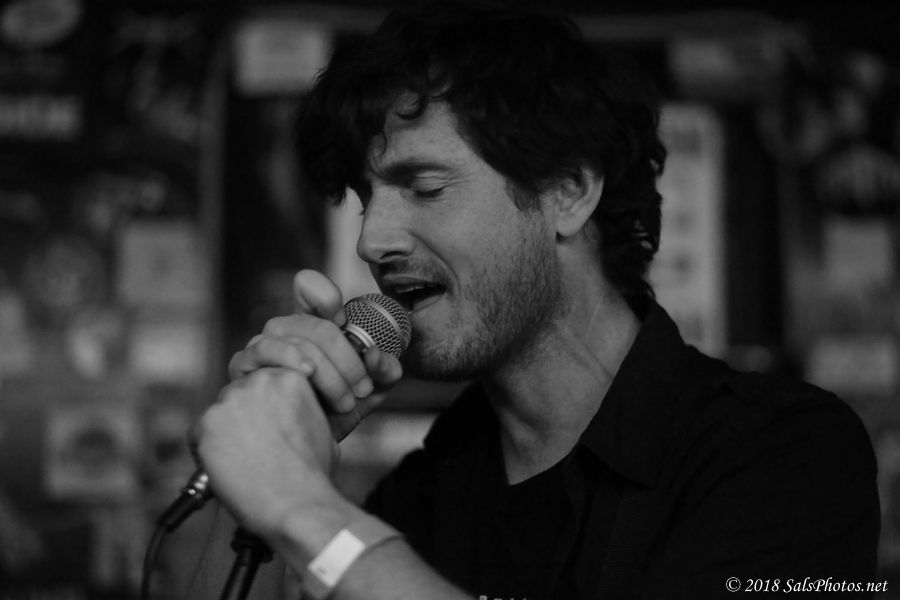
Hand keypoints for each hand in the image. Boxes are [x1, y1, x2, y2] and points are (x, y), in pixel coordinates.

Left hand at [194, 367, 336, 533]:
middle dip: (243, 418)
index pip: (264, 385)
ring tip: (243, 462)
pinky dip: (207, 452)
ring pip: (219, 414)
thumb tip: (283, 415)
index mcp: (289, 378)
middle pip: (240, 395)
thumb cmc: (311, 473)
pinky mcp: (206, 423)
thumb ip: (298, 409)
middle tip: (254, 447)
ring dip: (226, 433)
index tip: (266, 429)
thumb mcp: (320, 426)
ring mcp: (229, 401)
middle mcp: (258, 382)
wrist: (296, 502)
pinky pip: (199, 435)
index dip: (264, 410)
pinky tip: (228, 469)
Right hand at [228, 270, 403, 441]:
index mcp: (314, 325)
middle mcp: (286, 329)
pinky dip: (291, 358)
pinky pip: (266, 349)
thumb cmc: (331, 415)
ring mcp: (263, 344)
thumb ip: (383, 373)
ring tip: (344, 401)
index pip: (309, 288)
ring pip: (299, 341)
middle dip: (347, 357)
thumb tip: (379, 357)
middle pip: (317, 325)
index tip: (341, 316)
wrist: (301, 451)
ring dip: (328, 372)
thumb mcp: (367, 393)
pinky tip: (306, 374)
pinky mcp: (244, 363)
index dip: (324, 293)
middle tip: (363, 388)